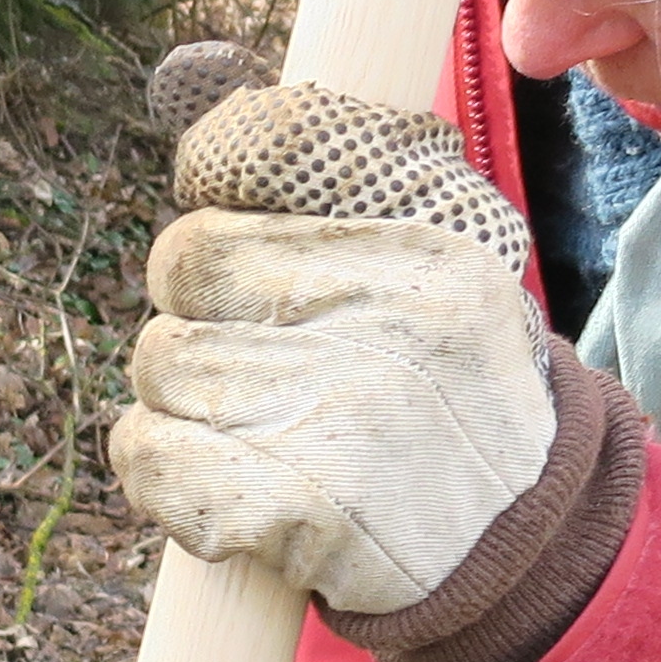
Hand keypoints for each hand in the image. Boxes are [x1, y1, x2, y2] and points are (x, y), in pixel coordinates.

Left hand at [113, 72, 553, 618]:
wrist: (515, 546)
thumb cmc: (451, 394)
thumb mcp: (441, 268)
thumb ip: (345, 186)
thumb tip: (204, 116)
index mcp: (423, 248)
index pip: (266, 145)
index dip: (217, 172)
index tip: (221, 208)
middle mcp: (382, 319)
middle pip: (184, 259)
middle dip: (194, 305)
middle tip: (250, 351)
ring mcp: (333, 414)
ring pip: (158, 361)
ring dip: (181, 398)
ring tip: (256, 425)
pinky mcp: (285, 505)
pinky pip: (145, 452)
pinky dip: (159, 468)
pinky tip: (220, 479)